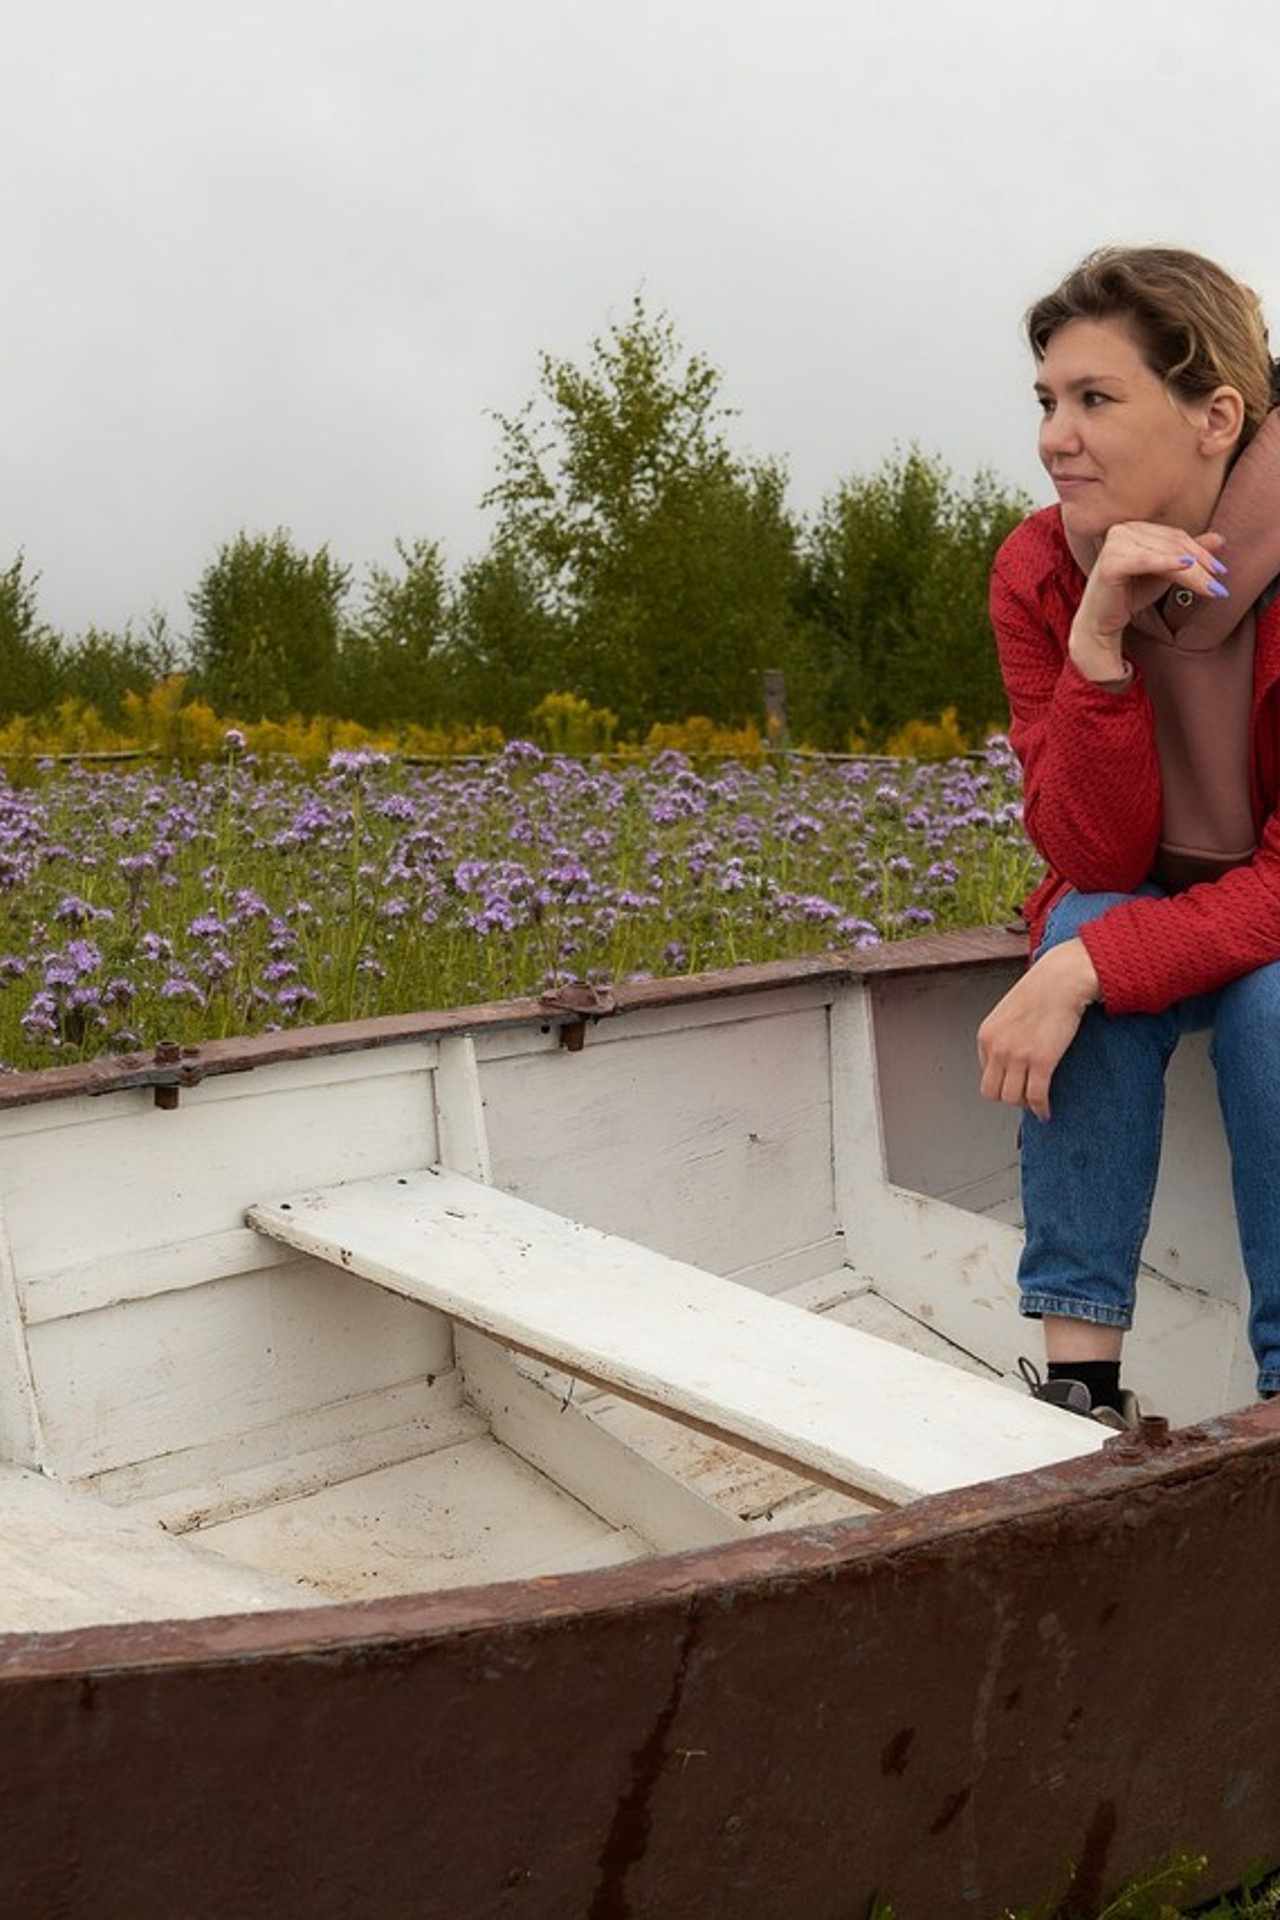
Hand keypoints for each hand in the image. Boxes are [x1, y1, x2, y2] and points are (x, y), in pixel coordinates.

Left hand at [977, 938, 1099, 1120]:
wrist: (1062, 979)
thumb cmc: (1042, 991)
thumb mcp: (1009, 1013)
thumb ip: (1004, 1035)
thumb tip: (1010, 1060)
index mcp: (986, 1035)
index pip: (985, 1073)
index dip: (1002, 1080)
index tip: (1015, 1082)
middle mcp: (997, 1047)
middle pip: (992, 1092)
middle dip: (1008, 1097)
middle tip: (1025, 1095)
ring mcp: (1017, 1055)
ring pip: (1012, 1098)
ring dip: (1026, 1104)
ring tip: (1037, 1101)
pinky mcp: (1041, 1060)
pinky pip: (1036, 1096)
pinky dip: (1041, 1109)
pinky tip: (1046, 1111)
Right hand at [1070, 522, 1227, 681]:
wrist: (1100, 622)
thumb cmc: (1129, 595)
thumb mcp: (1165, 573)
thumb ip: (1188, 554)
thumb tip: (1220, 539)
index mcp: (1134, 527)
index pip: (1175, 536)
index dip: (1200, 551)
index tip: (1221, 571)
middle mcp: (1122, 530)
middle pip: (1173, 544)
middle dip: (1200, 564)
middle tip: (1219, 583)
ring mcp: (1114, 544)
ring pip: (1165, 553)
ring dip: (1192, 571)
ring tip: (1210, 588)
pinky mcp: (1110, 563)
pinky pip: (1145, 561)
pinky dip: (1166, 563)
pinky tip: (1187, 566)